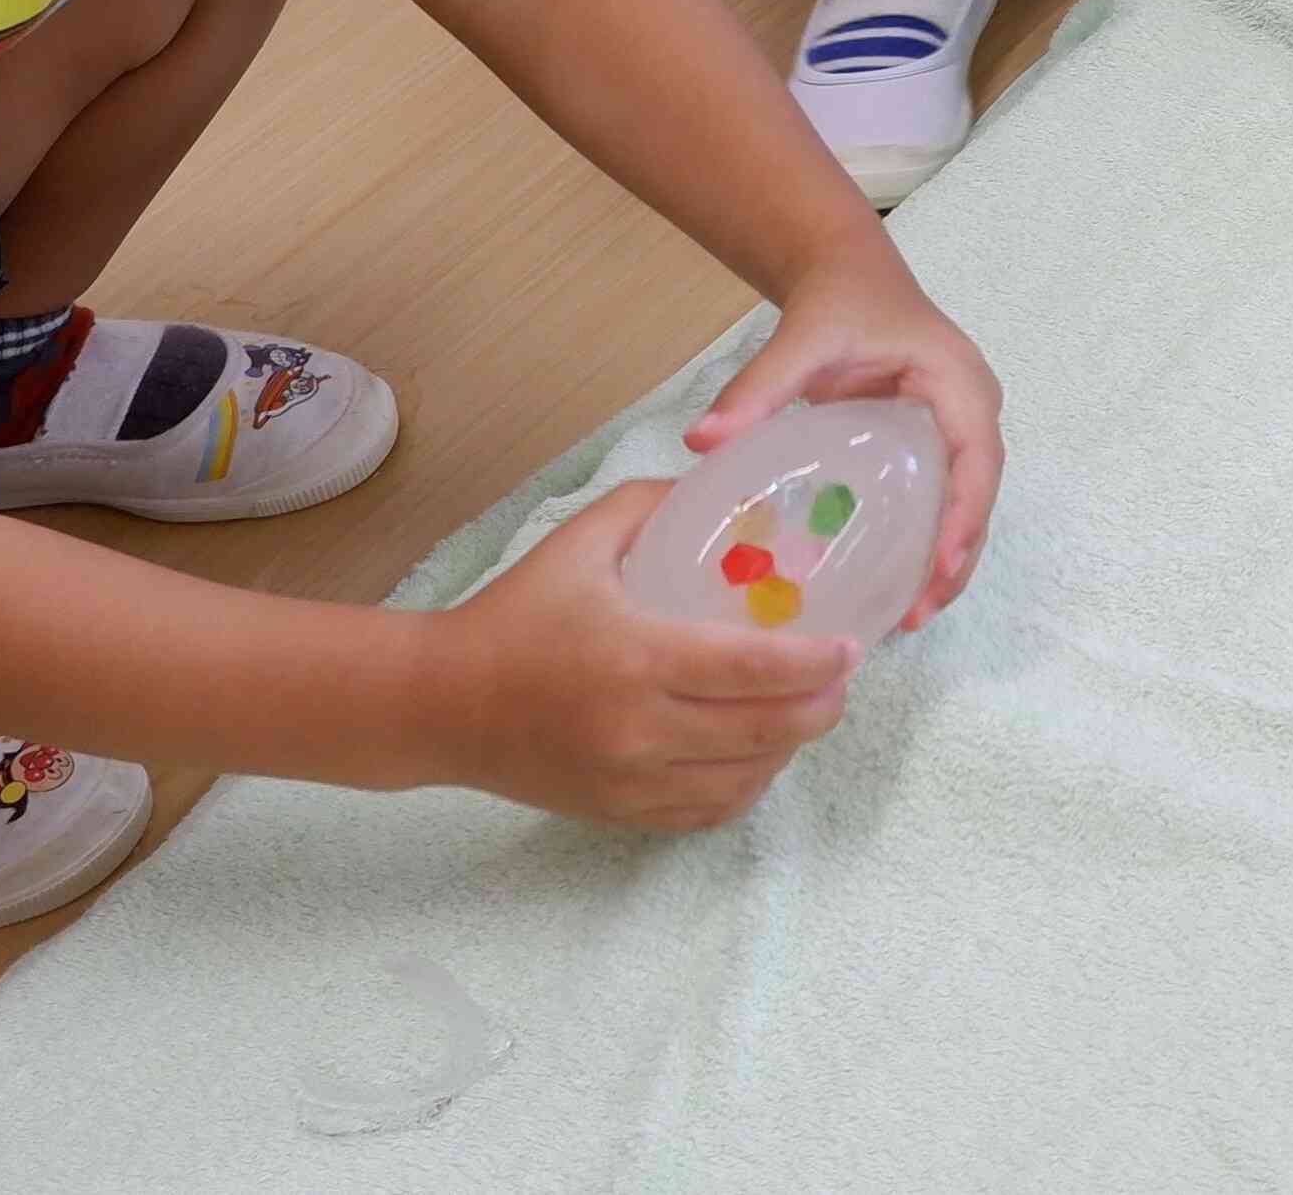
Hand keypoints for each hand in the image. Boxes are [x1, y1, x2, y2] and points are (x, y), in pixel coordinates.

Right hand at [438, 479, 857, 825]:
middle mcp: (639, 728)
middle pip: (764, 730)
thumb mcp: (582, 540)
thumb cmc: (515, 614)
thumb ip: (652, 503)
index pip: (753, 669)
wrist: (441, 703)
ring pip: (745, 778)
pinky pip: (707, 811)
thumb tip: (723, 480)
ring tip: (808, 710)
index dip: (815, 663)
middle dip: (822, 706)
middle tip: (842, 677)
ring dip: (790, 747)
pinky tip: (759, 752)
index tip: (851, 645)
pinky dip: (747, 785)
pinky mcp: (620, 812)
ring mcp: (630, 780)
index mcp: (636, 657)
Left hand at [694, 251, 1005, 631]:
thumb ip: (755, 388)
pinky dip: (929, 544)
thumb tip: (699, 441)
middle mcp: (972, 409)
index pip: (977, 459)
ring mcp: (959, 429)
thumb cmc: (838, 302)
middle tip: (915, 615)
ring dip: (946, 562)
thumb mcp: (801, 339)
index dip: (964, 516)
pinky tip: (895, 584)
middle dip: (955, 559)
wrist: (848, 273)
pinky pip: (945, 501)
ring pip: (968, 507)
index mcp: (958, 382)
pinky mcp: (936, 445)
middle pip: (979, 496)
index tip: (936, 567)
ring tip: (908, 617)